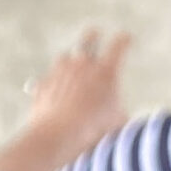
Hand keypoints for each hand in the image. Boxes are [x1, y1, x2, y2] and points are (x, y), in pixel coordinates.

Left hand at [28, 28, 130, 153]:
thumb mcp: (115, 121)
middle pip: (88, 37)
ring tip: (71, 64)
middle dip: (93, 36)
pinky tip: (46, 86)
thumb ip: (118, 112)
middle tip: (95, 34)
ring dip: (69, 59)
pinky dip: (48, 83)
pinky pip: (45, 79)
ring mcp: (60, 72)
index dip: (125, 40)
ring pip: (65, 55)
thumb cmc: (92, 129)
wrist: (57, 136)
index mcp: (106, 69)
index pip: (119, 44)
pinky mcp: (43, 85)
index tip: (127, 39)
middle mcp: (82, 64)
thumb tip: (121, 117)